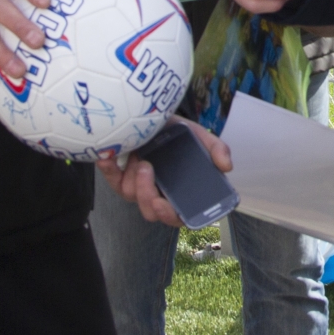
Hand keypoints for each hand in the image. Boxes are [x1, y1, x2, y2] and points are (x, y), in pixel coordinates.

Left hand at [96, 115, 231, 225]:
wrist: (155, 117)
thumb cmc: (177, 133)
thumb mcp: (198, 137)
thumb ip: (216, 149)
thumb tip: (227, 166)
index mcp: (178, 193)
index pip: (176, 216)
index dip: (169, 216)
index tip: (163, 204)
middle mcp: (157, 193)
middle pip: (150, 210)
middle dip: (147, 195)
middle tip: (147, 170)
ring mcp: (136, 187)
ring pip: (132, 195)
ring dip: (134, 178)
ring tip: (139, 157)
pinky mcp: (118, 176)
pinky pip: (111, 179)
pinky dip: (107, 169)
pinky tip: (107, 158)